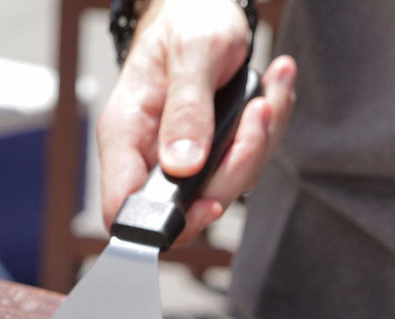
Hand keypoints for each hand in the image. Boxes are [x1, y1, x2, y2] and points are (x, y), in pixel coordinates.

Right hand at [97, 0, 296, 245]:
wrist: (200, 7)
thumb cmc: (186, 22)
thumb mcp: (190, 55)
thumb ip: (187, 110)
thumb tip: (182, 164)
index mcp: (125, 136)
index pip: (124, 209)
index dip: (167, 221)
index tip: (210, 203)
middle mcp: (150, 156)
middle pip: (191, 207)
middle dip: (237, 167)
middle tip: (257, 114)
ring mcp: (183, 160)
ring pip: (228, 188)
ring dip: (261, 142)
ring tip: (267, 92)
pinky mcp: (212, 155)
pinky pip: (247, 164)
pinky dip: (268, 130)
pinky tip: (270, 91)